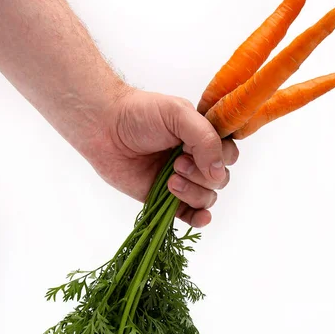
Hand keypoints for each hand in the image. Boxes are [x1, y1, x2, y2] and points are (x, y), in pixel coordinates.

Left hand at [88, 88, 238, 227]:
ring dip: (194, 193)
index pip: (229, 155)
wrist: (105, 129)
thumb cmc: (140, 114)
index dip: (219, 158)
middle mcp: (196, 160)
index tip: (195, 151)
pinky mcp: (166, 199)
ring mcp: (183, 181)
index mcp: (203, 138)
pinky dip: (199, 219)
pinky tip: (200, 217)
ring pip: (207, 198)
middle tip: (176, 163)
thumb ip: (204, 139)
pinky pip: (191, 215)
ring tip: (170, 180)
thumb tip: (218, 172)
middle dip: (201, 176)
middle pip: (220, 180)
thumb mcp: (178, 114)